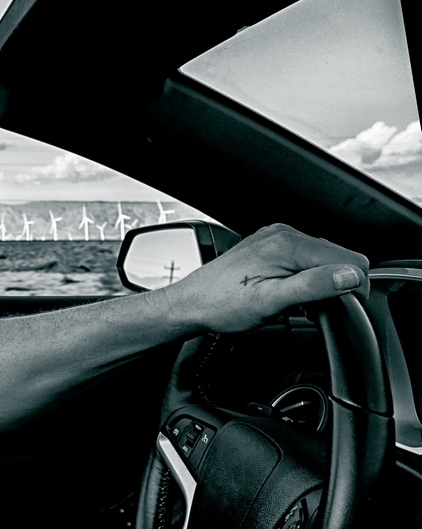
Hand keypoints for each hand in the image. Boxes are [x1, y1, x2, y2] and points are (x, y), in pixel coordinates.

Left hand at [157, 224, 368, 333]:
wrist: (190, 304)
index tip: (338, 307)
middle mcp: (284, 234)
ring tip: (294, 302)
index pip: (351, 260)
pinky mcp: (270, 247)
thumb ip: (312, 286)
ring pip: (324, 260)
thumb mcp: (271, 301)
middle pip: (340, 258)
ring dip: (319, 283)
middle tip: (309, 308)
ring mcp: (276, 239)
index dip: (352, 288)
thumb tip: (348, 276)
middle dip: (334, 285)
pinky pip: (305, 260)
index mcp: (288, 243)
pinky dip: (305, 278)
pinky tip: (288, 294)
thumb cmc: (221, 305)